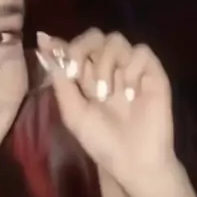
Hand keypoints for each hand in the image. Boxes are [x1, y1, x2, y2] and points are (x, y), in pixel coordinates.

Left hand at [37, 28, 175, 181]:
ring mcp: (130, 68)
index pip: (72, 47)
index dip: (61, 45)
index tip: (49, 46)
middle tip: (78, 75)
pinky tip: (129, 94)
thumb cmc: (100, 140)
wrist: (131, 161)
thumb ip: (60, 79)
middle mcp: (107, 67)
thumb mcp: (72, 112)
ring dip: (105, 64)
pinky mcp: (152, 73)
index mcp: (86, 76)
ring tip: (105, 94)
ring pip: (115, 39)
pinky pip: (141, 51)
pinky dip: (131, 68)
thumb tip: (43, 41)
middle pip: (94, 35)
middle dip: (81, 49)